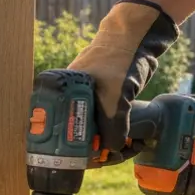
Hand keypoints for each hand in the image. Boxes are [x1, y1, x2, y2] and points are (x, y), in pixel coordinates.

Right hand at [69, 0, 179, 155]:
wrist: (136, 36)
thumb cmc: (118, 59)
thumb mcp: (116, 97)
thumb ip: (114, 125)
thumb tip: (112, 149)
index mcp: (61, 94)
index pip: (58, 128)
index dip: (68, 146)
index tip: (82, 158)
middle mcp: (69, 96)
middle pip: (74, 130)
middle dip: (89, 145)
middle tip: (103, 156)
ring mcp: (85, 96)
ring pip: (89, 125)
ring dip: (102, 138)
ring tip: (116, 147)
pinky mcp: (101, 95)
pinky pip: (102, 118)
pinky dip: (110, 128)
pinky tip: (120, 136)